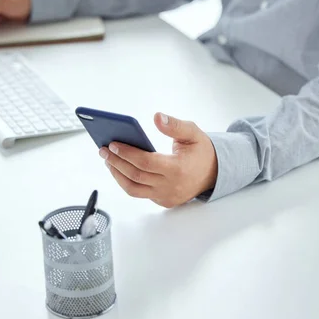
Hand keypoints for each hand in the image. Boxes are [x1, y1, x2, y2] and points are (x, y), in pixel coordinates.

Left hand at [100, 113, 217, 207]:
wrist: (215, 173)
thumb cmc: (202, 151)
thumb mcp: (193, 133)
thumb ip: (174, 125)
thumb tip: (156, 117)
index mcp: (178, 169)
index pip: (145, 162)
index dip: (126, 153)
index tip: (112, 144)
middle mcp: (171, 186)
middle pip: (135, 176)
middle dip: (116, 162)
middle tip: (103, 150)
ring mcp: (166, 196)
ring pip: (133, 189)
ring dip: (117, 175)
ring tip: (108, 160)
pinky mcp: (163, 201)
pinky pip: (140, 193)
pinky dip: (127, 181)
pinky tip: (120, 168)